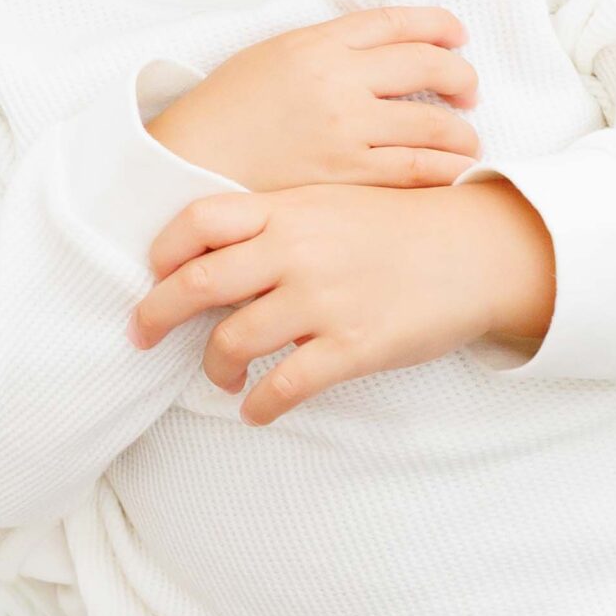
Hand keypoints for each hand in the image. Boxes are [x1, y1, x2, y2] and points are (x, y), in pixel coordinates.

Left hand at [128, 180, 555, 424]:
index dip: (162, 250)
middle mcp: (296, 250)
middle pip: (197, 284)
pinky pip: (285, 386)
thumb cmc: (396, 228)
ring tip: (221, 377)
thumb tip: (210, 251)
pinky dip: (259, 405)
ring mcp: (324, 299)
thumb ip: (273, 222)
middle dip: (156, 314)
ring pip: (233, 341)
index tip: (151, 274)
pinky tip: (256, 411)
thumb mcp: (329, 204)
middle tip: (141, 335)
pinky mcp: (354, 345)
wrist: (474, 251)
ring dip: (214, 367)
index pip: (198, 222)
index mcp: (286, 210)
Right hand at [147, 7, 480, 191]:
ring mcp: (344, 126)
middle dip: (461, 76)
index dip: (439, 25)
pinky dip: (446, 170)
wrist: (188, 159)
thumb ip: (323, 47)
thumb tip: (377, 48)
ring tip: (466, 141)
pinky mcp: (345, 172)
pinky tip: (453, 172)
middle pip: (428, 64)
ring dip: (462, 132)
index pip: (396, 21)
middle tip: (468, 92)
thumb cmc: (225, 110)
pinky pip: (417, 169)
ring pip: (434, 123)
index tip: (457, 36)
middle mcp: (336, 78)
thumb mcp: (269, 56)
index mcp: (315, 42)